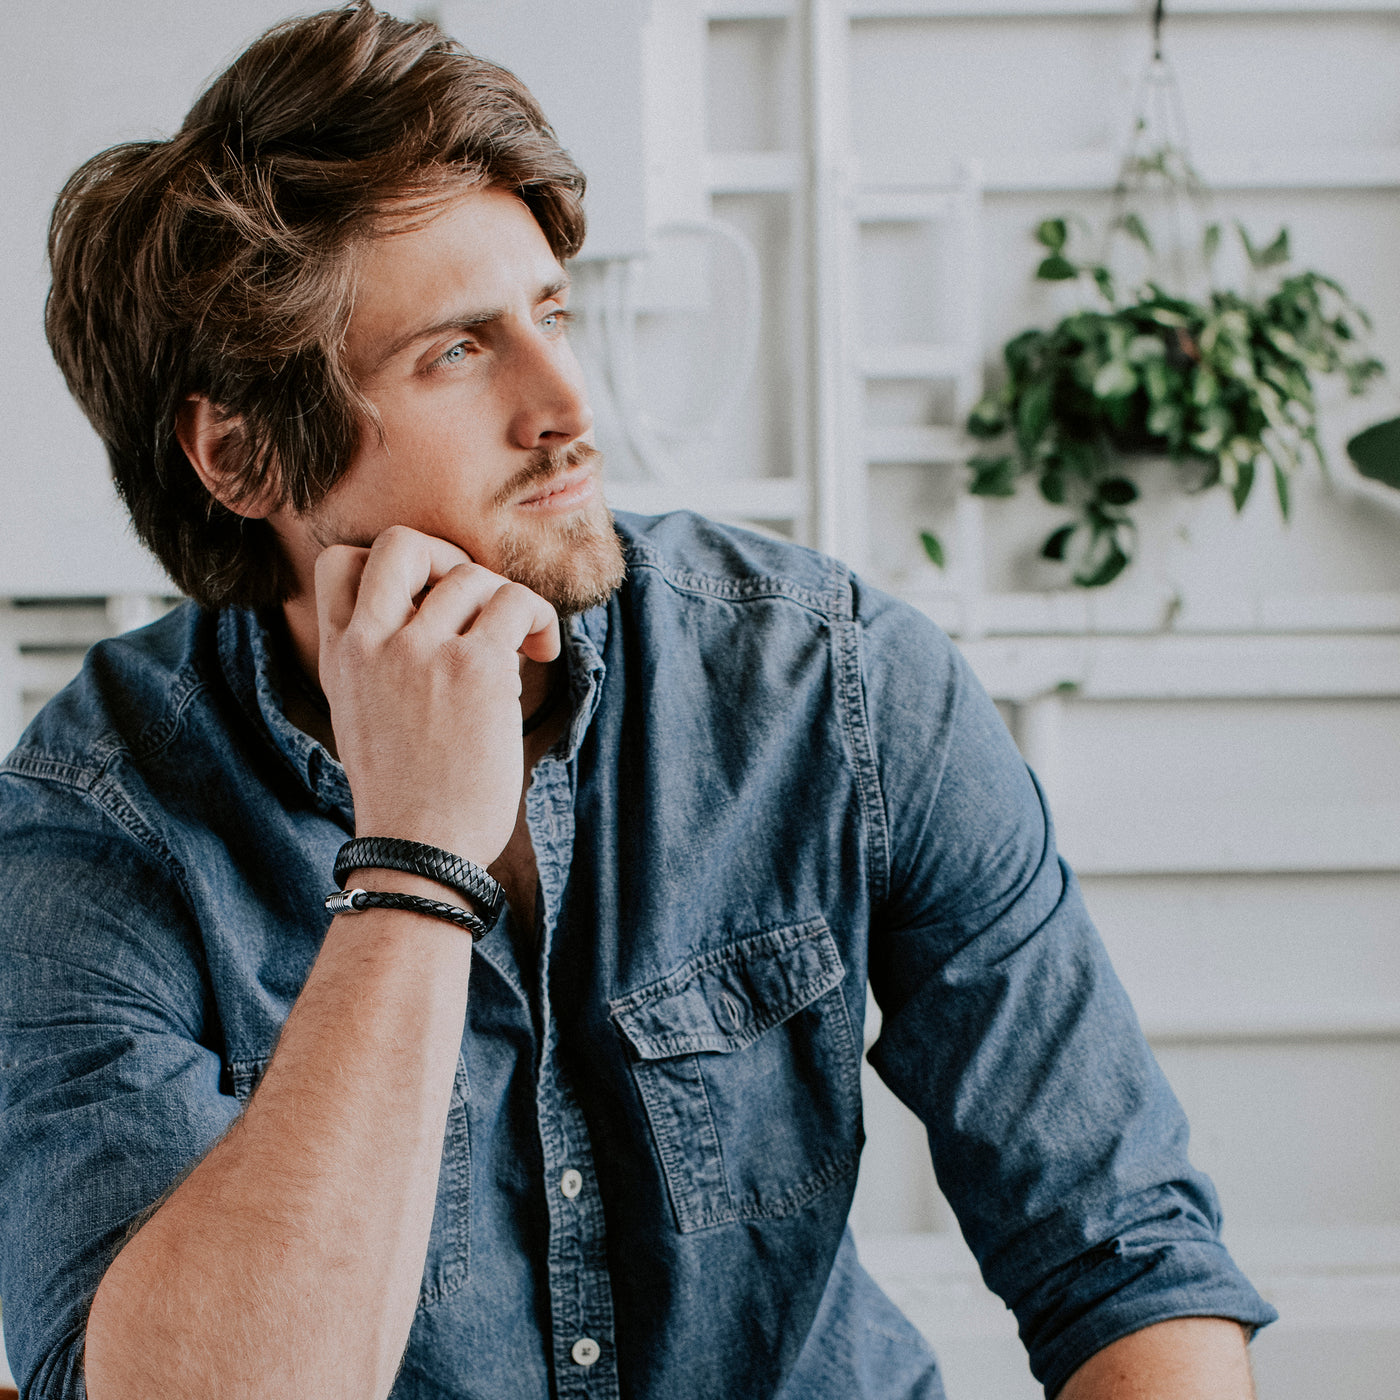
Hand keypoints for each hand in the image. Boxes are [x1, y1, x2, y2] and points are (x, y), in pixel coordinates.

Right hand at [314, 525, 558, 866]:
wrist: (421, 850)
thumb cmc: (407, 796)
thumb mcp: (363, 715)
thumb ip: (382, 660)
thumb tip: (449, 613)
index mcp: (340, 655)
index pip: (341, 563)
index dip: (392, 568)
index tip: (429, 602)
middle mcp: (374, 642)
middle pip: (404, 542)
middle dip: (450, 558)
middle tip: (478, 602)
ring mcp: (423, 650)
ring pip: (475, 576)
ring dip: (508, 604)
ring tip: (521, 647)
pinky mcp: (477, 667)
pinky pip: (517, 604)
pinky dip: (538, 620)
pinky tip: (542, 655)